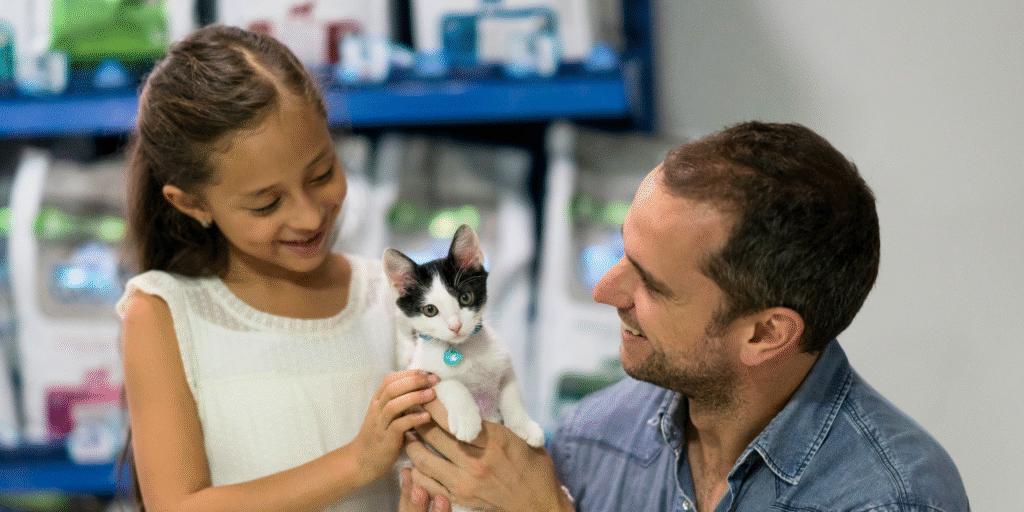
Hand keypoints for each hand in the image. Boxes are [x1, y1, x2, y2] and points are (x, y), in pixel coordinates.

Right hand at [347, 370, 437, 485]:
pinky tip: (427, 417)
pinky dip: (413, 419)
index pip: (390, 379)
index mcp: (378, 400)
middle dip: (414, 381)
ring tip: (432, 394)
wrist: (363, 461)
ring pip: (394, 405)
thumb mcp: (388, 415)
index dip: (409, 373)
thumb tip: (423, 387)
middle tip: (433, 380)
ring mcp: (380, 424)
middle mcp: (377, 409)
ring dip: (414, 397)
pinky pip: (398, 426)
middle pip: (392, 388)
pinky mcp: (386, 439)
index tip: (428, 372)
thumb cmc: (381, 436)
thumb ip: (400, 402)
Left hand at [405, 405, 573, 511]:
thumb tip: (472, 407)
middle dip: (419, 420)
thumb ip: (495, 425)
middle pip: (434, 436)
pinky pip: (428, 483)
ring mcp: (466, 482)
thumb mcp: (520, 438)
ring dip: (413, 445)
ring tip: (408, 433)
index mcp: (493, 441)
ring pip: (425, 460)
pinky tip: (413, 461)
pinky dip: (416, 471)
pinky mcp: (460, 498)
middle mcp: (476, 461)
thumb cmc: (534, 469)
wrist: (540, 505)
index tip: (425, 396)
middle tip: (411, 410)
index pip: (453, 419)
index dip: (434, 406)